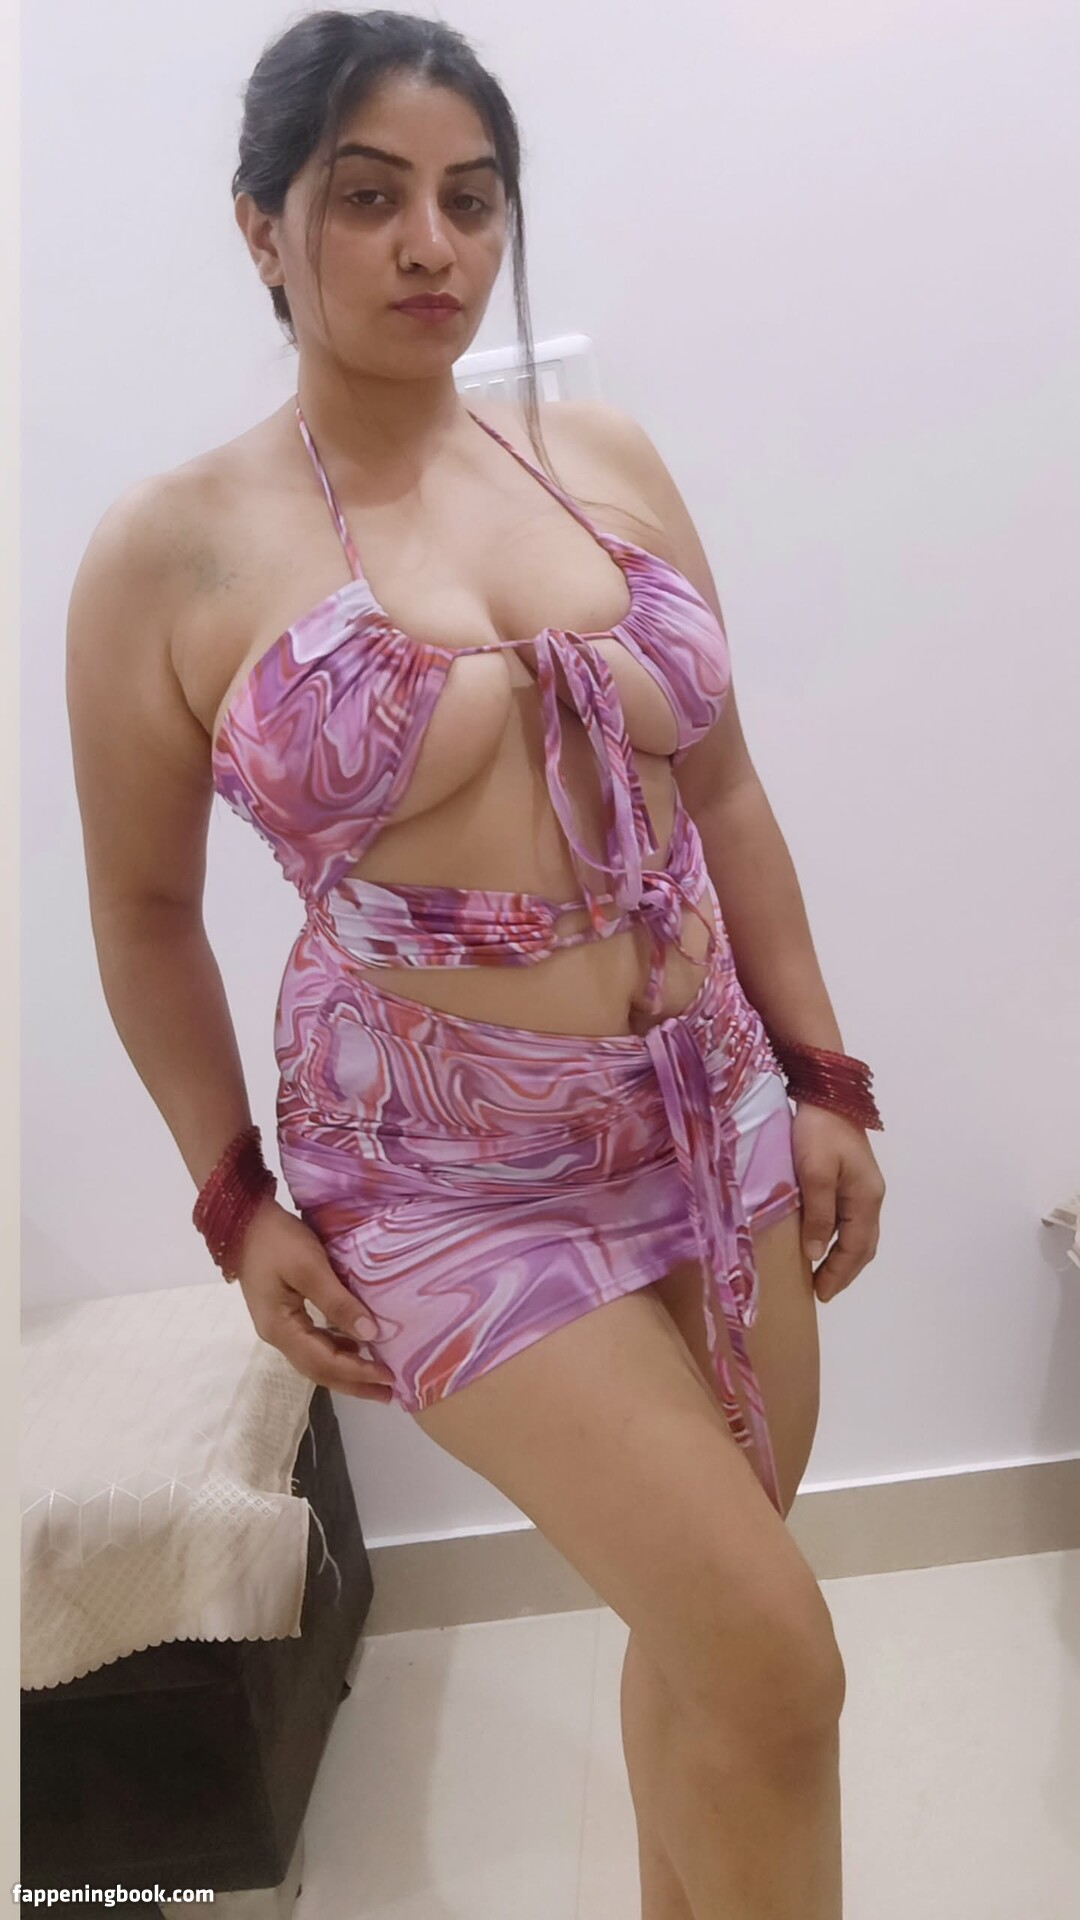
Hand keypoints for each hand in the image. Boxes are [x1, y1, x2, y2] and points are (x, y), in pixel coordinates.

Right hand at [232, 1197, 395, 1401]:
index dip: (357, 1373)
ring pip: (316, 1358)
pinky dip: (337, 1349)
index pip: (324, 1362)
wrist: (244, 1220)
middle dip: (354, 1382)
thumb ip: (337, 1302)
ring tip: (377, 1377)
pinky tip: (356, 1346)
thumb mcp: (309, 1267)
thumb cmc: (277, 1241)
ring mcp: (278, 1326)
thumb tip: (371, 1334)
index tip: (388, 1378)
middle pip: (319, 1369)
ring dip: (346, 1369)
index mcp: (281, 1329)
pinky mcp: (284, 1314)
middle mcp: (277, 1335)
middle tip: (389, 1393)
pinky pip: (313, 1342)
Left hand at [790, 1102, 885, 1303]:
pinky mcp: (852, 1178)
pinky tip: (822, 1242)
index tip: (820, 1294)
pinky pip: (849, 1219)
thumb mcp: (814, 1173)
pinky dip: (839, 1238)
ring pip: (858, 1234)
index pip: (856, 1248)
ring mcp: (864, 1187)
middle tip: (822, 1292)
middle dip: (844, 1271)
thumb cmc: (817, 1132)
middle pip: (863, 1245)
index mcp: (866, 1198)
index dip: (839, 1273)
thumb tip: (816, 1254)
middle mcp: (871, 1196)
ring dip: (843, 1256)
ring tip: (821, 1275)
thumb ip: (817, 1214)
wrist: (825, 1092)